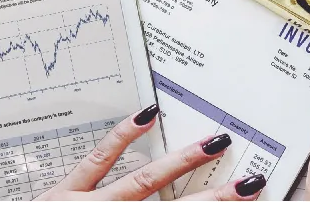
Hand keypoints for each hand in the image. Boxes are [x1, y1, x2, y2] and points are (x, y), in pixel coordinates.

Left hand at [36, 106, 264, 199]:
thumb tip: (159, 200)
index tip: (245, 201)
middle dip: (212, 200)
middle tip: (247, 185)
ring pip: (141, 184)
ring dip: (180, 164)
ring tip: (212, 144)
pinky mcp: (61, 194)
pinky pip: (95, 162)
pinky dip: (122, 137)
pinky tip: (145, 116)